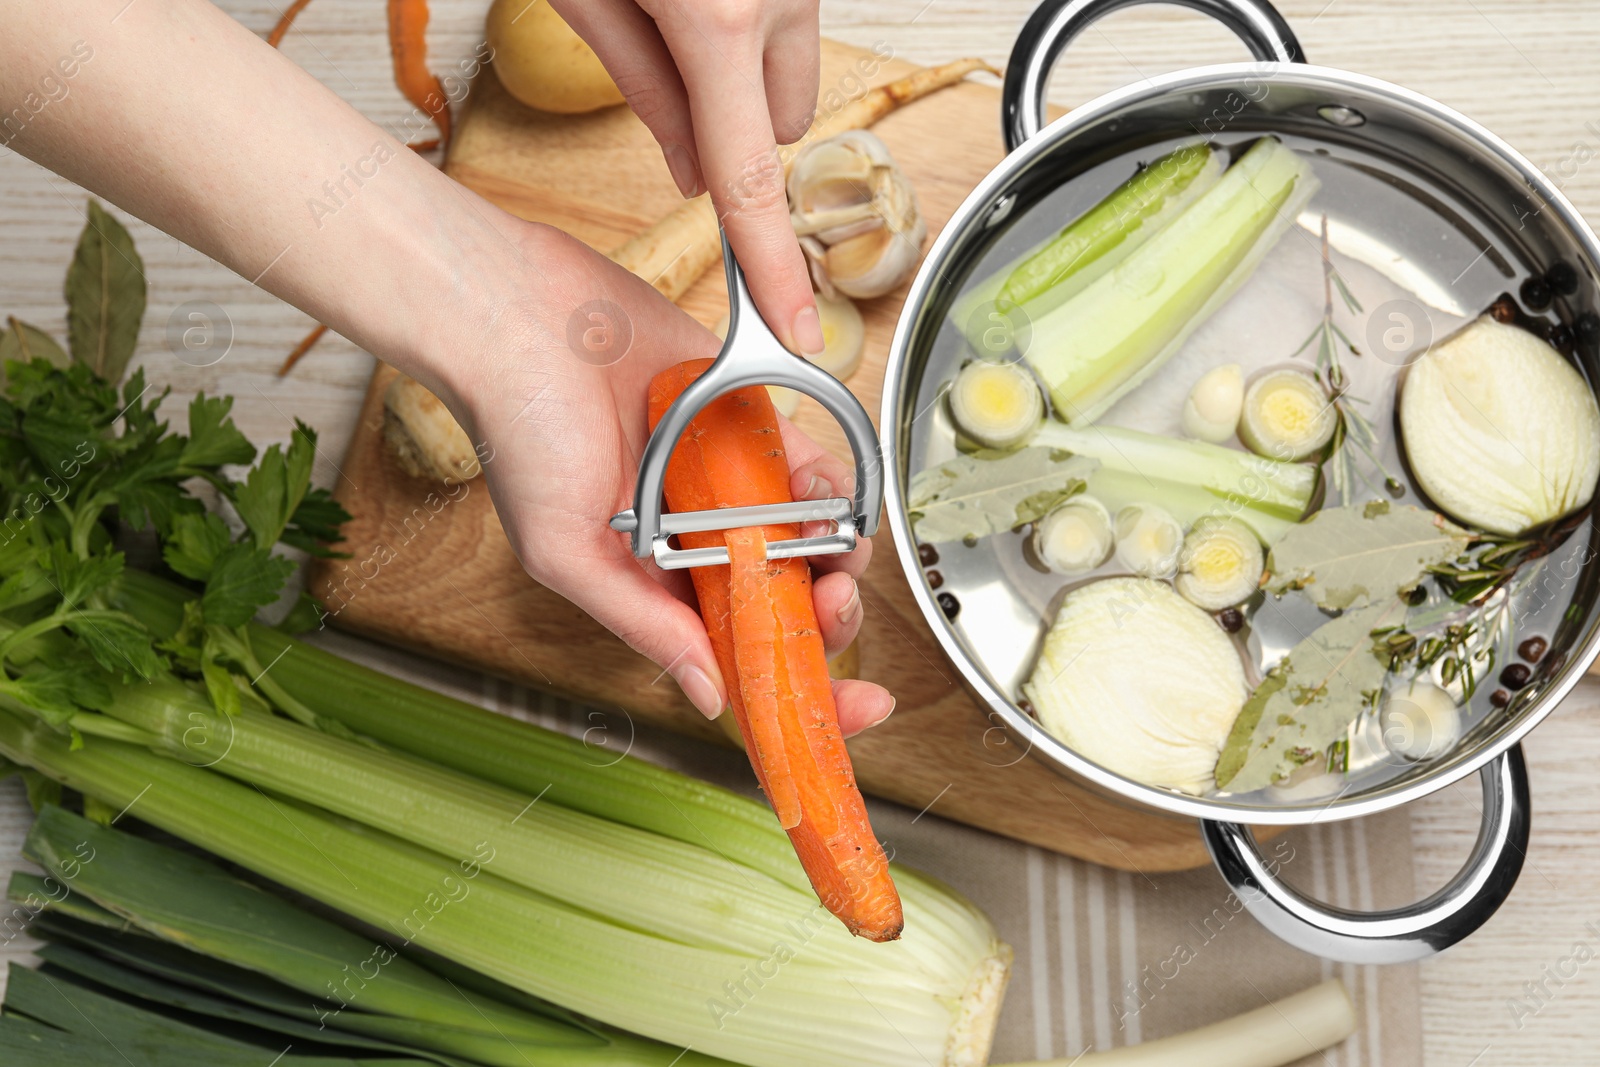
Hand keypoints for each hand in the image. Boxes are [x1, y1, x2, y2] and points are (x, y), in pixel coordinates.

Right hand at [437, 222, 891, 733]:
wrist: (523, 317)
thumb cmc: (519, 430)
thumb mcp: (565, 552)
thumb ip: (642, 624)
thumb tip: (709, 696)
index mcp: (653, 589)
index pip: (739, 658)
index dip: (803, 691)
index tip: (857, 705)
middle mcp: (695, 546)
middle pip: (786, 608)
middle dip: (828, 620)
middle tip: (833, 605)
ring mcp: (725, 489)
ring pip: (810, 543)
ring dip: (839, 555)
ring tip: (836, 548)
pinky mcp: (746, 426)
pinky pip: (809, 466)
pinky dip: (831, 483)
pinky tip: (825, 491)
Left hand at [552, 0, 825, 357]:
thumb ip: (644, 90)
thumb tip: (691, 177)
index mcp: (718, 20)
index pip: (750, 184)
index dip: (773, 273)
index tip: (796, 331)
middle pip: (780, 130)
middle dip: (732, 128)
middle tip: (666, 68)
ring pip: (791, 81)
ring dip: (748, 77)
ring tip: (680, 11)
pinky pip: (792, 27)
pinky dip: (757, 26)